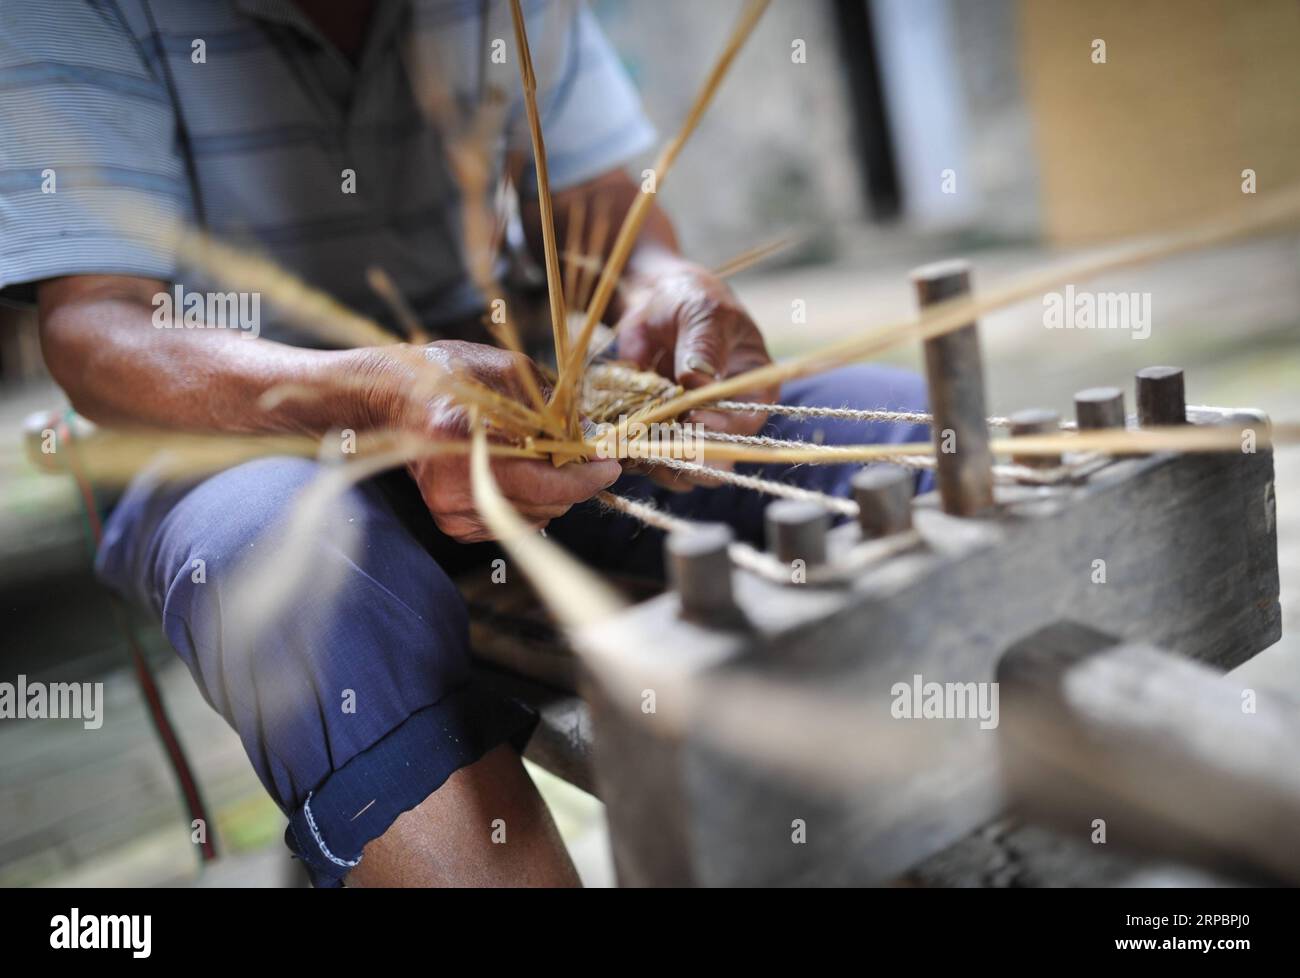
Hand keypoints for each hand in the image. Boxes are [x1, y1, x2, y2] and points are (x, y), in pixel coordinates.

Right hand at [366, 340, 620, 542]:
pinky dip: (529, 501)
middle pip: (546, 504)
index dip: (586, 477)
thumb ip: (550, 401)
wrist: (392, 399)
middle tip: (580, 453)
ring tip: (543, 457)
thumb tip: (591, 432)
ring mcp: (451, 510)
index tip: (610, 464)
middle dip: (573, 480)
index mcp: (463, 443)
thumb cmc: (446, 376)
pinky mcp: (452, 524)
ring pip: (535, 517)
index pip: (543, 482)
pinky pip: (514, 522)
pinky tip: (518, 472)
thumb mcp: (504, 370)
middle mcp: (455, 487)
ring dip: (552, 491)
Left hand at [615, 260, 777, 488]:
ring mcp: (692, 430)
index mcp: (754, 389)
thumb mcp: (702, 313)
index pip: (746, 424)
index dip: (723, 430)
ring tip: (633, 442)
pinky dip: (633, 456)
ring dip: (657, 461)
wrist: (653, 303)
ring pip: (683, 468)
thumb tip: (698, 380)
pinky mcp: (659, 433)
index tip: (693, 419)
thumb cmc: (691, 299)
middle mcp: (727, 418)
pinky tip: (617, 441)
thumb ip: (703, 345)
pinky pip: (650, 459)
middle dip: (690, 458)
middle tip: (661, 443)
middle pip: (718, 458)